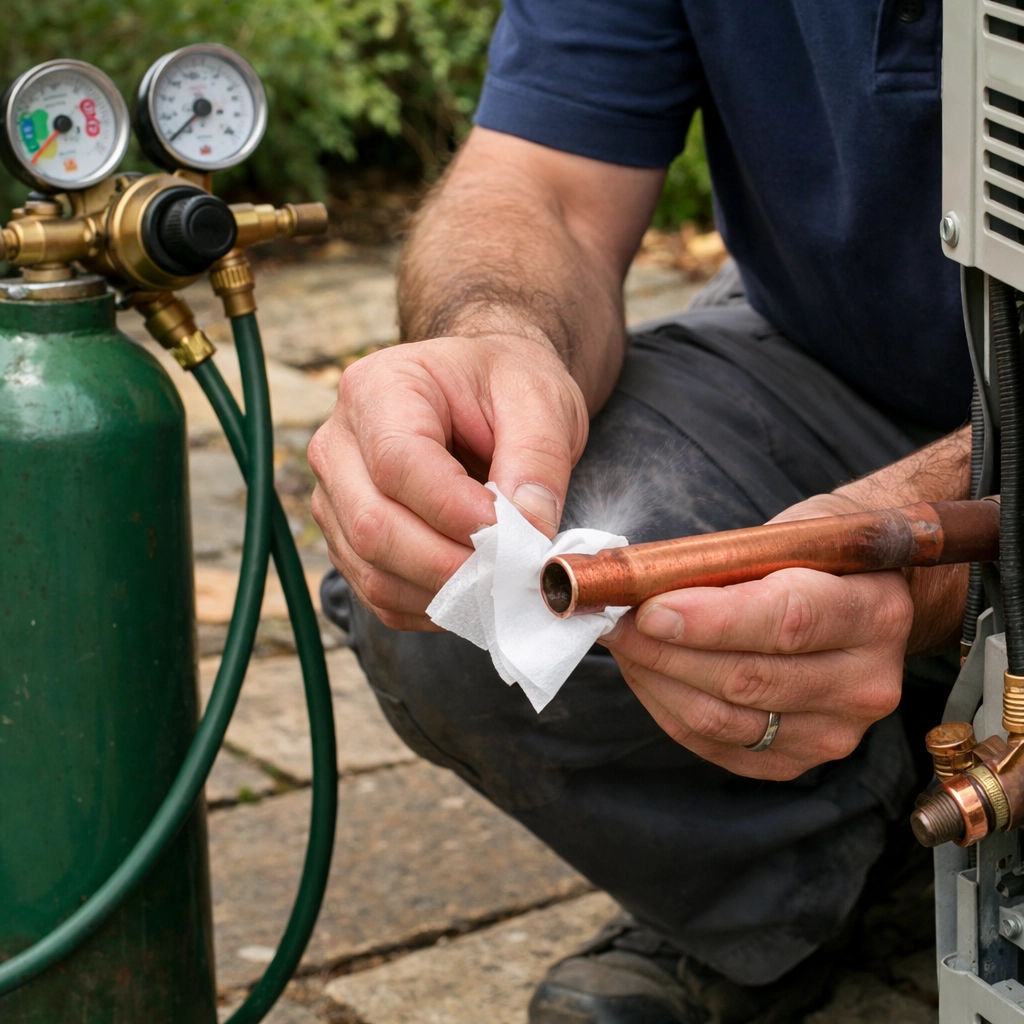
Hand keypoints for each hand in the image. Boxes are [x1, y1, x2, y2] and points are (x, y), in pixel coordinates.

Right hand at [308, 334, 588, 629]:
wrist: (482, 393)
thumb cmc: (504, 387)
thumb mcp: (540, 400)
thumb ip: (537, 460)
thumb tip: (528, 532)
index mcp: (378, 388)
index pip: (398, 464)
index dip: (456, 512)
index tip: (513, 536)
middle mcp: (339, 444)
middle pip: (374, 526)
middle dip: (452, 565)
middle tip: (516, 574)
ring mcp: (335, 498)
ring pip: (373, 572)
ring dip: (445, 594)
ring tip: (504, 582)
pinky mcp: (348, 542)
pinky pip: (380, 596)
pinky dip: (433, 607)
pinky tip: (476, 592)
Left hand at [599, 494, 914, 779]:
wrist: (863, 599)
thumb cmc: (814, 556)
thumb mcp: (787, 536)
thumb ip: (728, 562)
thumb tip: (642, 584)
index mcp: (875, 611)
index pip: (787, 621)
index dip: (711, 621)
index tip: (648, 610)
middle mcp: (866, 682)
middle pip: (746, 679)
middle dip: (663, 649)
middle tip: (611, 620)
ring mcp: (837, 732)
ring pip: (722, 718)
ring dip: (655, 678)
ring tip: (621, 641)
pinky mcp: (799, 762)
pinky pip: (714, 744)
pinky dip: (667, 706)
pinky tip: (646, 671)